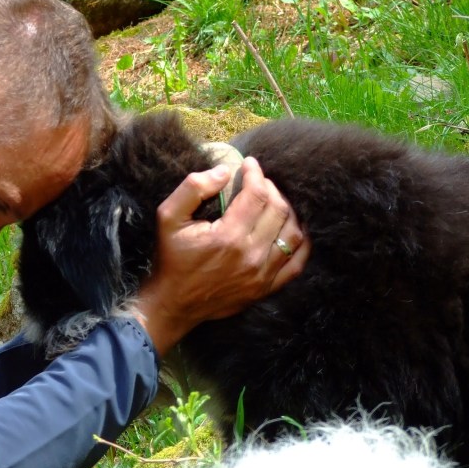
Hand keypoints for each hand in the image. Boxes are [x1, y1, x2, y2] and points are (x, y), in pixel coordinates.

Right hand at [133, 156, 308, 354]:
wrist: (174, 303)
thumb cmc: (171, 258)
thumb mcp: (168, 218)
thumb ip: (193, 189)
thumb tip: (223, 171)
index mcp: (228, 236)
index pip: (257, 194)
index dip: (256, 174)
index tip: (250, 164)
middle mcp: (251, 255)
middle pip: (279, 210)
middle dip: (272, 189)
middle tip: (259, 182)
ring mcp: (262, 274)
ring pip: (292, 233)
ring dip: (288, 211)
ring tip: (274, 202)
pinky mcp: (266, 287)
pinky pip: (297, 262)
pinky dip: (301, 242)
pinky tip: (293, 228)